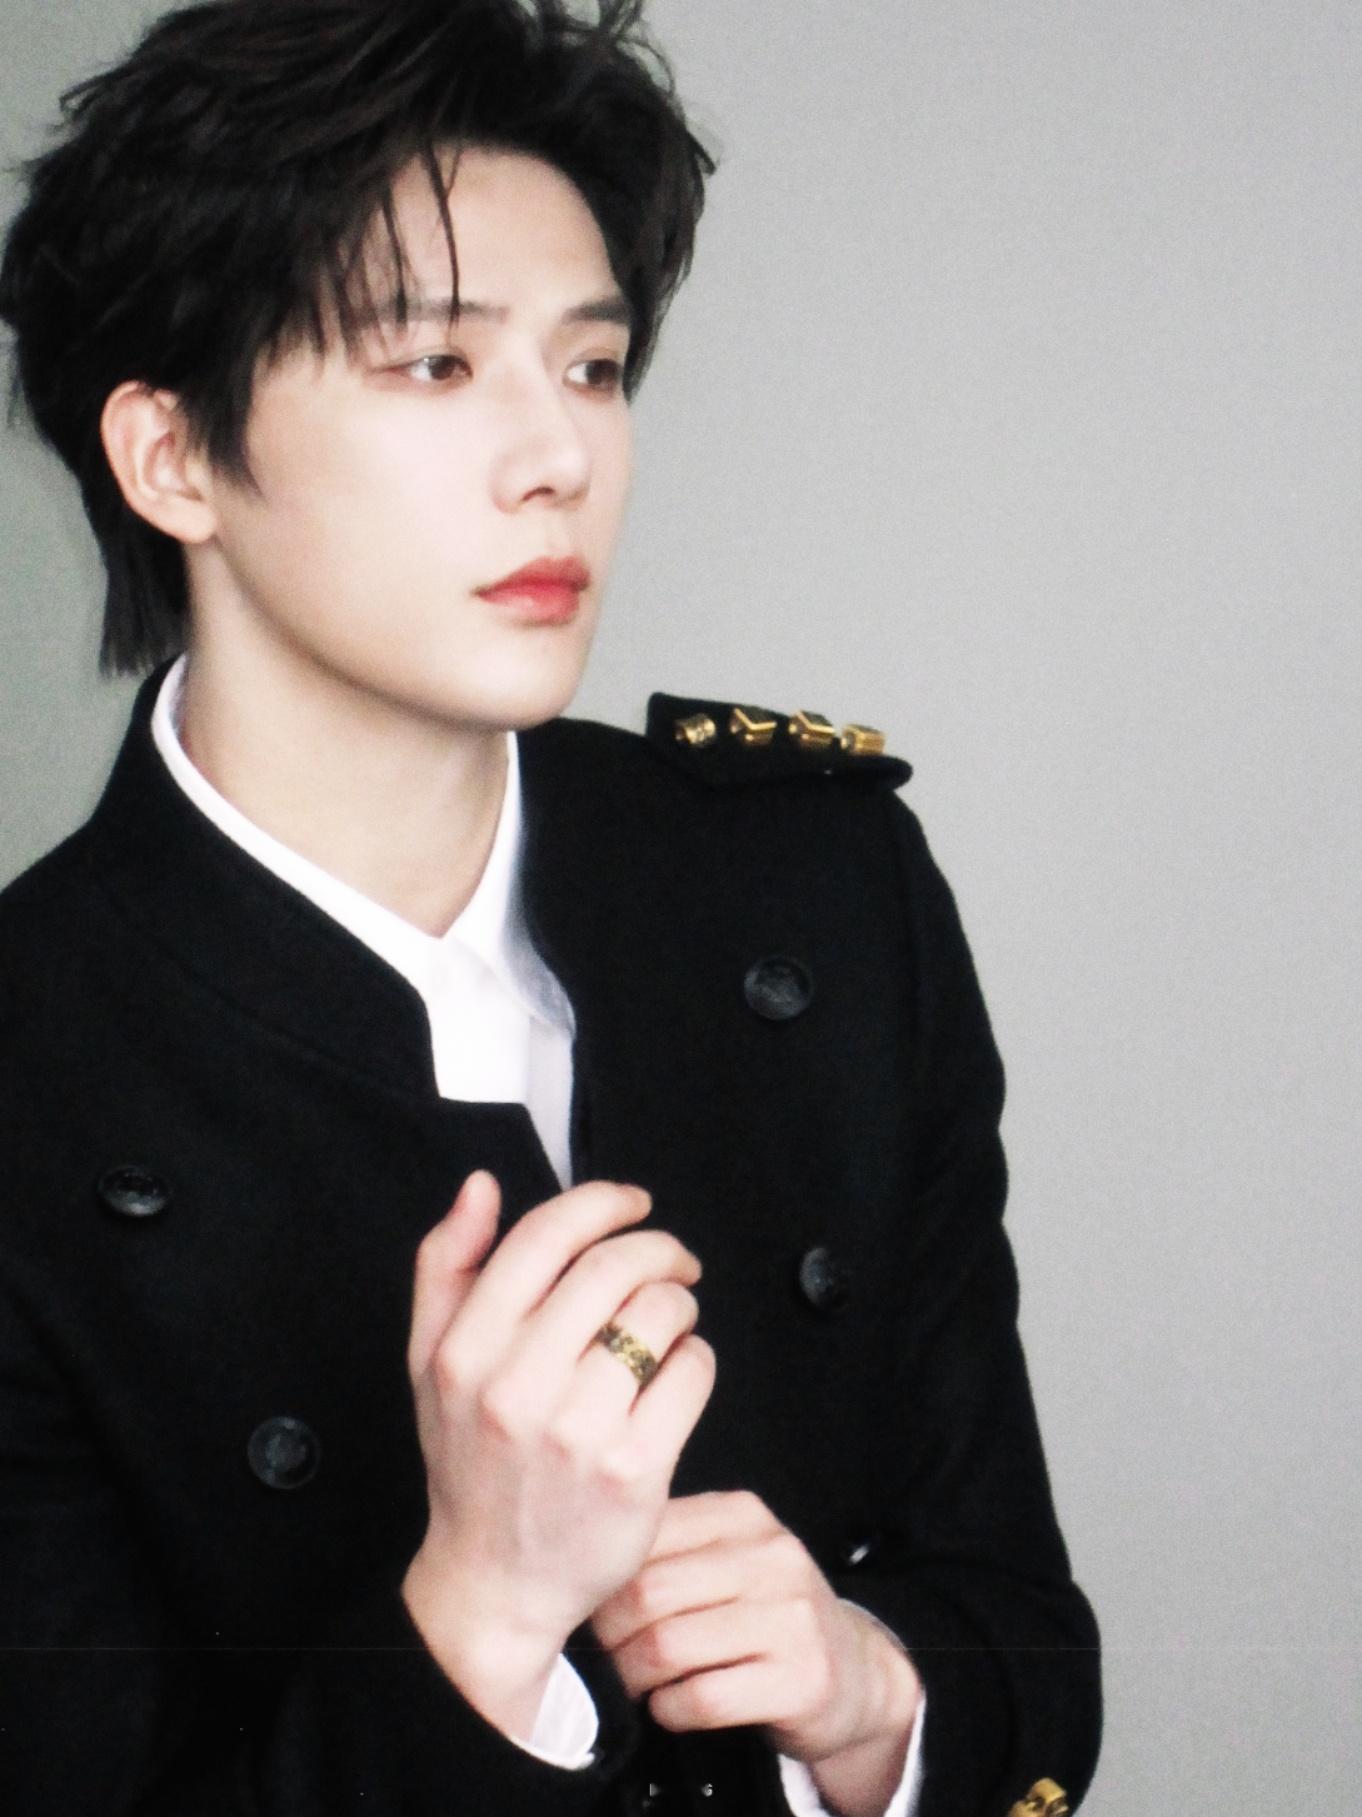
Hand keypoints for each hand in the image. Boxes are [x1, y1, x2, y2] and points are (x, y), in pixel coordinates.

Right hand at [401, 1172, 715, 1739]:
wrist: (495, 1585)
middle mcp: (517, 1388)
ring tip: (672, 1318)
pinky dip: (695, 1358)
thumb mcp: (431, 1362)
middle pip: (614, 1267)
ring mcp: (579, 1432)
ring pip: (660, 1314)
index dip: (601, 1202)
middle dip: (657, 1247)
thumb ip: (448, 1266)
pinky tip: (675, 1371)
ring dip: (680, 1301)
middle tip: (672, 1258)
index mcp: (466, 1351)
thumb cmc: (469, 1463)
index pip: (545, 1237)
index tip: (631, 1202)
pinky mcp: (635, 1471)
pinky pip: (692, 1372)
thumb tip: (481, 1187)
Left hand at [592, 1493, 922, 1816]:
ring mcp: (791, 1617)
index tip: (590, 1606)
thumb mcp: (729, 1558)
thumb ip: (671, 1548)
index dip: (603, 1579)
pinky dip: (669, 1710)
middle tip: (606, 1654)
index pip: (645, 1534)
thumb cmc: (769, 1615)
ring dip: (635, 1676)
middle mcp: (772, 1556)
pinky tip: (671, 1706)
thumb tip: (583, 1564)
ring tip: (636, 1681)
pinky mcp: (801, 1679)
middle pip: (647, 1593)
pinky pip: (702, 1698)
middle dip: (611, 1634)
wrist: (855, 1674)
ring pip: (667, 1647)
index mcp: (743, 1515)